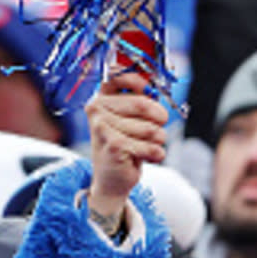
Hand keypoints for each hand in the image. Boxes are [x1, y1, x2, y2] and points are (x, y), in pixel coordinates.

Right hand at [86, 69, 168, 231]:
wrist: (111, 180)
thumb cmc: (124, 146)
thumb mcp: (132, 119)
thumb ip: (142, 99)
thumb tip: (156, 88)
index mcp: (100, 99)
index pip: (120, 77)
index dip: (141, 83)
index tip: (150, 92)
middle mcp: (97, 109)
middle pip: (144, 105)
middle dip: (159, 119)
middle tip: (158, 129)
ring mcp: (102, 127)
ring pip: (151, 128)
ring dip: (158, 141)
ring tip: (146, 147)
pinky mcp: (113, 145)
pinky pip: (151, 146)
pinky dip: (156, 154)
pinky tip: (146, 157)